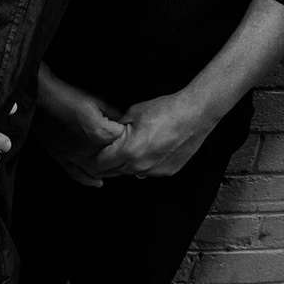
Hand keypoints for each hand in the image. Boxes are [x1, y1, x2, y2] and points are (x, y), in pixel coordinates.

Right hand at [35, 65, 124, 186]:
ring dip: (107, 170)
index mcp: (101, 133)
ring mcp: (74, 155)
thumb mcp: (94, 100)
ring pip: (97, 170)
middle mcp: (89, 149)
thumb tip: (122, 121)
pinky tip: (96, 182)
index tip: (133, 138)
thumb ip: (111, 113)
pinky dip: (87, 179)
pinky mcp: (61, 156)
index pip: (124, 143)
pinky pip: (76, 173)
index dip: (130, 140)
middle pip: (113, 161)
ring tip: (116, 168)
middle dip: (121, 158)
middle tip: (128, 154)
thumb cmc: (65, 96)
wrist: (39, 97)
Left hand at [93, 90, 216, 178]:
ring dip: (125, 164)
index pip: (101, 164)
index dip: (92, 160)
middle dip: (107, 163)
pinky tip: (146, 149)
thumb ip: (117, 129)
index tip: (89, 155)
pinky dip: (142, 164)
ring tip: (128, 147)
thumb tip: (109, 134)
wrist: (193, 114)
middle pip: (114, 172)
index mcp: (129, 151)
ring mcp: (155, 171)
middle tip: (105, 151)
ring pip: (131, 173)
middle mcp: (141, 166)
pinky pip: (147, 171)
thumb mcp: (132, 113)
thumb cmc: (165, 111)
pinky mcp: (168, 172)